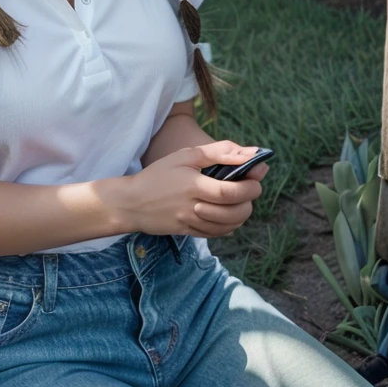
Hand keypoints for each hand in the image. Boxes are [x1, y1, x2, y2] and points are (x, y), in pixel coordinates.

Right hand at [122, 141, 267, 238]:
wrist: (131, 203)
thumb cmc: (157, 175)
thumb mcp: (184, 156)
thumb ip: (217, 152)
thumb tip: (247, 153)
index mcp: (194, 185)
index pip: (231, 192)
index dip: (250, 186)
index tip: (256, 177)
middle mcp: (194, 207)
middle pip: (234, 212)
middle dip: (250, 201)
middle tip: (250, 187)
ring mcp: (191, 222)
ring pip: (229, 226)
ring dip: (242, 213)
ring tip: (239, 199)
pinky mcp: (189, 232)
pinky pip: (217, 233)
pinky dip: (229, 225)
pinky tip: (227, 212)